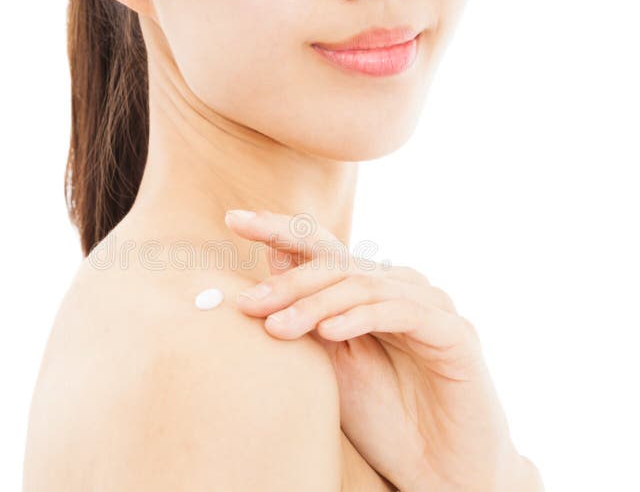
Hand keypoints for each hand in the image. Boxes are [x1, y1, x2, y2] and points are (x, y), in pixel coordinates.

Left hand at [225, 210, 542, 491]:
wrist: (439, 468)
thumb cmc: (384, 419)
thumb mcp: (330, 365)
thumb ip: (306, 318)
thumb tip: (267, 265)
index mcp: (367, 291)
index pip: (319, 248)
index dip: (278, 229)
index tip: (233, 220)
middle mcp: (398, 288)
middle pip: (336, 263)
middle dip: (287, 281)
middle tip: (247, 304)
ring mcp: (429, 306)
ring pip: (363, 284)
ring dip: (315, 303)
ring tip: (276, 328)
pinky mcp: (453, 333)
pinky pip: (402, 311)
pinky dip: (361, 317)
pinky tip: (329, 332)